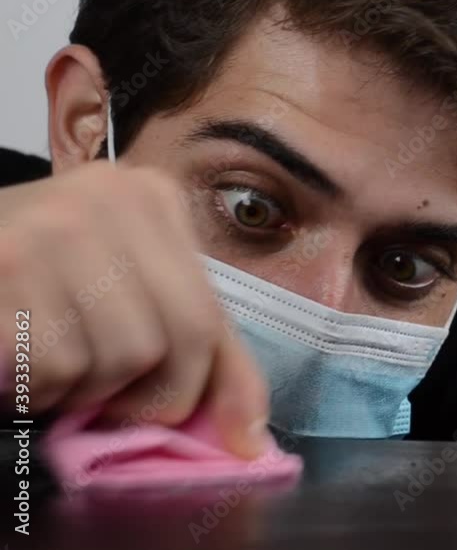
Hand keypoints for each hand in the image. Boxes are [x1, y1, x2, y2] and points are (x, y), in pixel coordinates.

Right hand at [0, 161, 269, 458]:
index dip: (196, 385)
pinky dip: (32, 390)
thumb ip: (203, 350)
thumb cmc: (46, 274)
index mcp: (154, 197)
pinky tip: (15, 362)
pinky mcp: (2, 263)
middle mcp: (111, 199)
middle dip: (140, 395)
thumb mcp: (131, 285)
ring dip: (77, 391)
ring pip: (114, 359)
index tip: (172, 416)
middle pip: (172, 341)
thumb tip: (250, 440)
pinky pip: (50, 367)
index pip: (210, 317)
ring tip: (47, 363)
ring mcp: (53, 226)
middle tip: (100, 400)